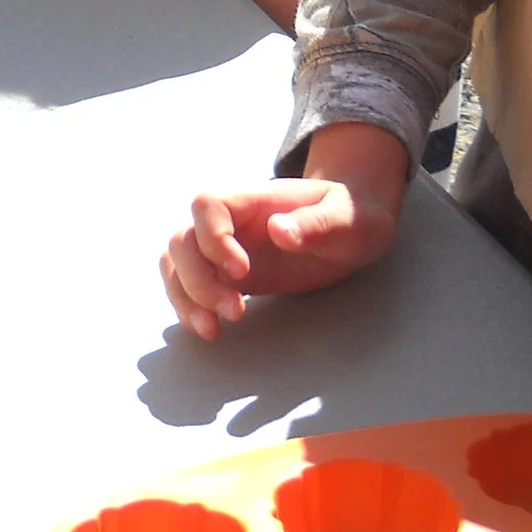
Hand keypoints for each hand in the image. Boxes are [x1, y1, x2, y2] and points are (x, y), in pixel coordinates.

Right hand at [160, 123, 410, 339]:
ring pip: (177, 264)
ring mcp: (227, 249)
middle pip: (183, 239)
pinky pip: (189, 285)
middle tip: (234, 311)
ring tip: (213, 330)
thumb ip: (318, 224)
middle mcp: (233, 223)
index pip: (208, 205)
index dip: (213, 237)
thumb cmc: (354, 216)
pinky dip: (189, 307)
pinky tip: (209, 329)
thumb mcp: (349, 218)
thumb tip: (279, 231)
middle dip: (197, 279)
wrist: (355, 227)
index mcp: (256, 201)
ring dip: (185, 297)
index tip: (242, 270)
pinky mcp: (229, 276)